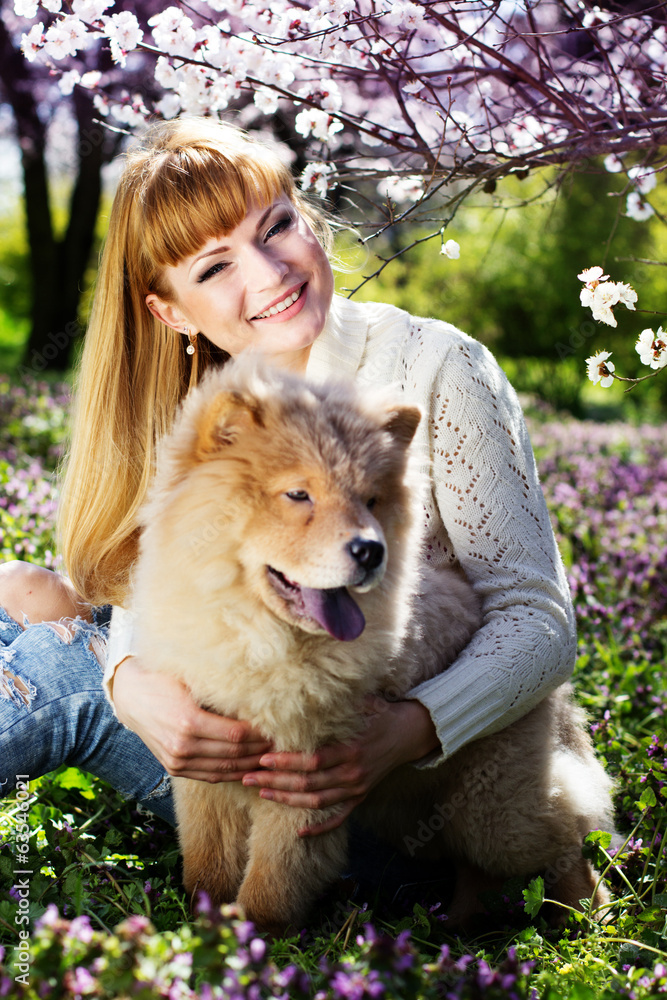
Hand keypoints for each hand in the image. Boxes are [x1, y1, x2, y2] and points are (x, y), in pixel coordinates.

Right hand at [113, 657, 271, 780]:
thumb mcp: (192, 680)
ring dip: (251, 765)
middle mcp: (183, 746)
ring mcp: (177, 761)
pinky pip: (211, 776)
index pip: (236, 734)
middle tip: (282, 743)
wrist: (131, 696)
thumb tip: (258, 696)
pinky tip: (249, 768)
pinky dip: (232, 773)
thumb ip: (221, 692)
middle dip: (261, 750)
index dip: (260, 734)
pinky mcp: (174, 768)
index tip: (277, 727)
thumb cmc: (165, 680)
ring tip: (272, 757)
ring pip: (225, 769)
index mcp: (189, 722)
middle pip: (234, 753)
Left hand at [241, 696, 438, 835]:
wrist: (409, 733)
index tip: (262, 758)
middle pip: (308, 784)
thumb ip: (336, 701)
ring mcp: (356, 789)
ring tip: (262, 793)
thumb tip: (303, 685)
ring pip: (316, 802)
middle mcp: (352, 773)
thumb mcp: (363, 703)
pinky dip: (319, 827)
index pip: (312, 761)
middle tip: (249, 777)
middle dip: (275, 781)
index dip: (286, 762)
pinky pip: (338, 818)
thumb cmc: (381, 714)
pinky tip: (299, 832)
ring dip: (287, 800)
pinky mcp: (360, 797)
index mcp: (350, 749)